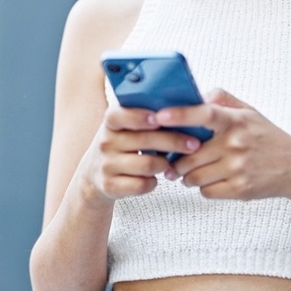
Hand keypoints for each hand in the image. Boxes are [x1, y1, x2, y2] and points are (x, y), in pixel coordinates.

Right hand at [84, 106, 202, 200]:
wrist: (96, 174)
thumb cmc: (124, 143)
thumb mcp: (128, 126)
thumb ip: (151, 114)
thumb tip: (192, 104)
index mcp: (111, 121)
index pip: (120, 115)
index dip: (139, 116)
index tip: (159, 118)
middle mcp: (106, 141)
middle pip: (145, 140)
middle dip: (174, 141)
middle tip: (194, 144)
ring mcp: (106, 164)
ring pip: (147, 164)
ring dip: (165, 164)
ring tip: (171, 162)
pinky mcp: (110, 186)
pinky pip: (141, 185)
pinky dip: (153, 182)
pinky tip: (154, 177)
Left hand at [163, 89, 290, 201]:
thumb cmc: (267, 137)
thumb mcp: (249, 112)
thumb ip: (222, 100)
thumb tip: (196, 96)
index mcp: (235, 121)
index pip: (203, 114)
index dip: (179, 115)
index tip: (159, 116)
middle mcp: (235, 144)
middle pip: (188, 156)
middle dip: (176, 162)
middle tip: (173, 162)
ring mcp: (237, 168)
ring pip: (193, 177)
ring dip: (187, 177)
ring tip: (193, 172)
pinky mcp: (239, 189)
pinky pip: (206, 191)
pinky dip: (204, 188)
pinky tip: (213, 180)